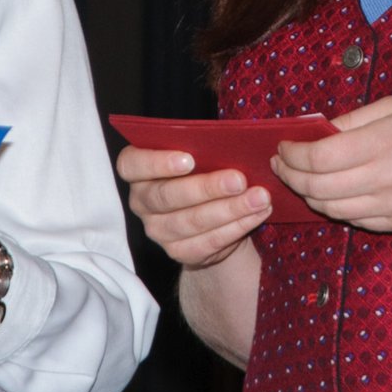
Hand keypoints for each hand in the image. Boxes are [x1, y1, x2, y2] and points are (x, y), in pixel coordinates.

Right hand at [117, 146, 271, 268]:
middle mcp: (141, 202)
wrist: (211, 214)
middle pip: (167, 196)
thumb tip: (230, 140)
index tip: (189, 159)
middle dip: (207, 188)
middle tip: (239, 179)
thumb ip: (202, 147)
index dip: (156, 162)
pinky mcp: (179, 252)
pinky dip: (237, 227)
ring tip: (259, 197)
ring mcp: (158, 231)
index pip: (131, 165)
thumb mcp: (198, 155)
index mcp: (137, 172)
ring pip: (192, 222)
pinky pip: (209, 242)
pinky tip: (257, 214)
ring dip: (230, 209)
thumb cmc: (203, 171)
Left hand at [272, 94, 391, 231]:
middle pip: (319, 187)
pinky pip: (356, 221)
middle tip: (282, 163)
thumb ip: (353, 120)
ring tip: (301, 178)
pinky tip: (331, 191)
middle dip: (291, 176)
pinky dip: (336, 207)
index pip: (319, 158)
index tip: (283, 146)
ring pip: (333, 210)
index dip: (292, 155)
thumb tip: (314, 131)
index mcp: (384, 141)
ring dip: (308, 195)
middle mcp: (388, 178)